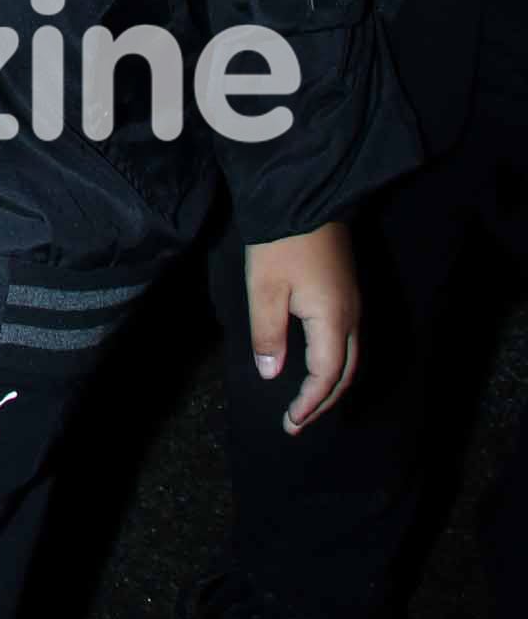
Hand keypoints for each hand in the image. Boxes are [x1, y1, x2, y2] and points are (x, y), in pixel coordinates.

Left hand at [244, 222, 359, 432]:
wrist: (303, 195)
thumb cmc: (280, 242)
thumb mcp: (264, 289)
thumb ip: (268, 336)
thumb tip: (272, 374)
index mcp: (333, 320)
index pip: (326, 376)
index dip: (309, 403)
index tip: (290, 422)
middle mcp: (351, 316)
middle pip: (345, 372)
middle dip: (323, 401)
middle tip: (298, 421)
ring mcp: (353, 302)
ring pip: (350, 357)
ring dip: (331, 383)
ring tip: (307, 402)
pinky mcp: (347, 290)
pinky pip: (348, 340)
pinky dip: (335, 362)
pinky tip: (317, 365)